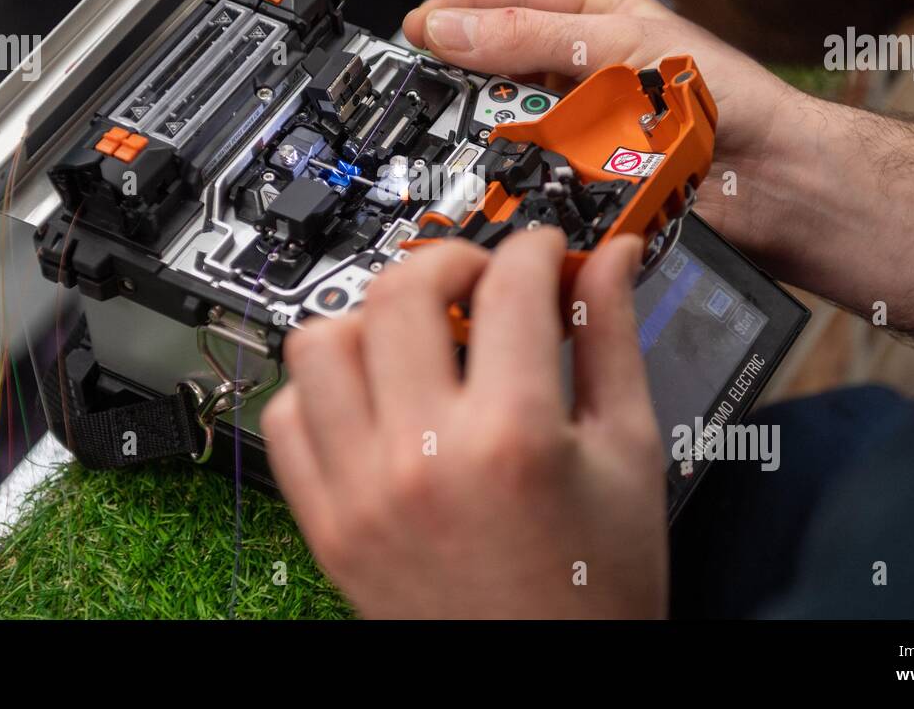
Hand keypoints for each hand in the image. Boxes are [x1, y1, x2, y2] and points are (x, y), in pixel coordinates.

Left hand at [262, 229, 667, 618]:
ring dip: (372, 316)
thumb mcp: (628, 454)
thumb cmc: (596, 590)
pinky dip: (322, 388)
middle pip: (402, 290)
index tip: (545, 253)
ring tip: (418, 334)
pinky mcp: (326, 524)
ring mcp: (360, 492)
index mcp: (511, 438)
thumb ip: (612, 340)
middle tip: (482, 281)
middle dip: (453, 260)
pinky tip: (372, 395)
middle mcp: (421, 458)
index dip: (538, 247)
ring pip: (323, 342)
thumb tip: (612, 261)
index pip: (510, 284)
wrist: (548, 682)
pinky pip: (285, 418)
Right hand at [403, 0, 812, 255]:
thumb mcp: (618, 48)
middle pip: (503, 66)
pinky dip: (515, 174)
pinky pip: (534, 174)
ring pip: (513, 124)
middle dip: (464, 74)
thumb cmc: (725, 100)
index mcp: (597, 21)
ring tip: (453, 132)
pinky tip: (498, 174)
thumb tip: (449, 29)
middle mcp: (586, 72)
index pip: (510, 3)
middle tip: (421, 86)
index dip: (459, 13)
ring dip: (488, 130)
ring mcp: (585, 127)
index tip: (412, 29)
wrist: (773, 183)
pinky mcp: (586, 180)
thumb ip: (531, 39)